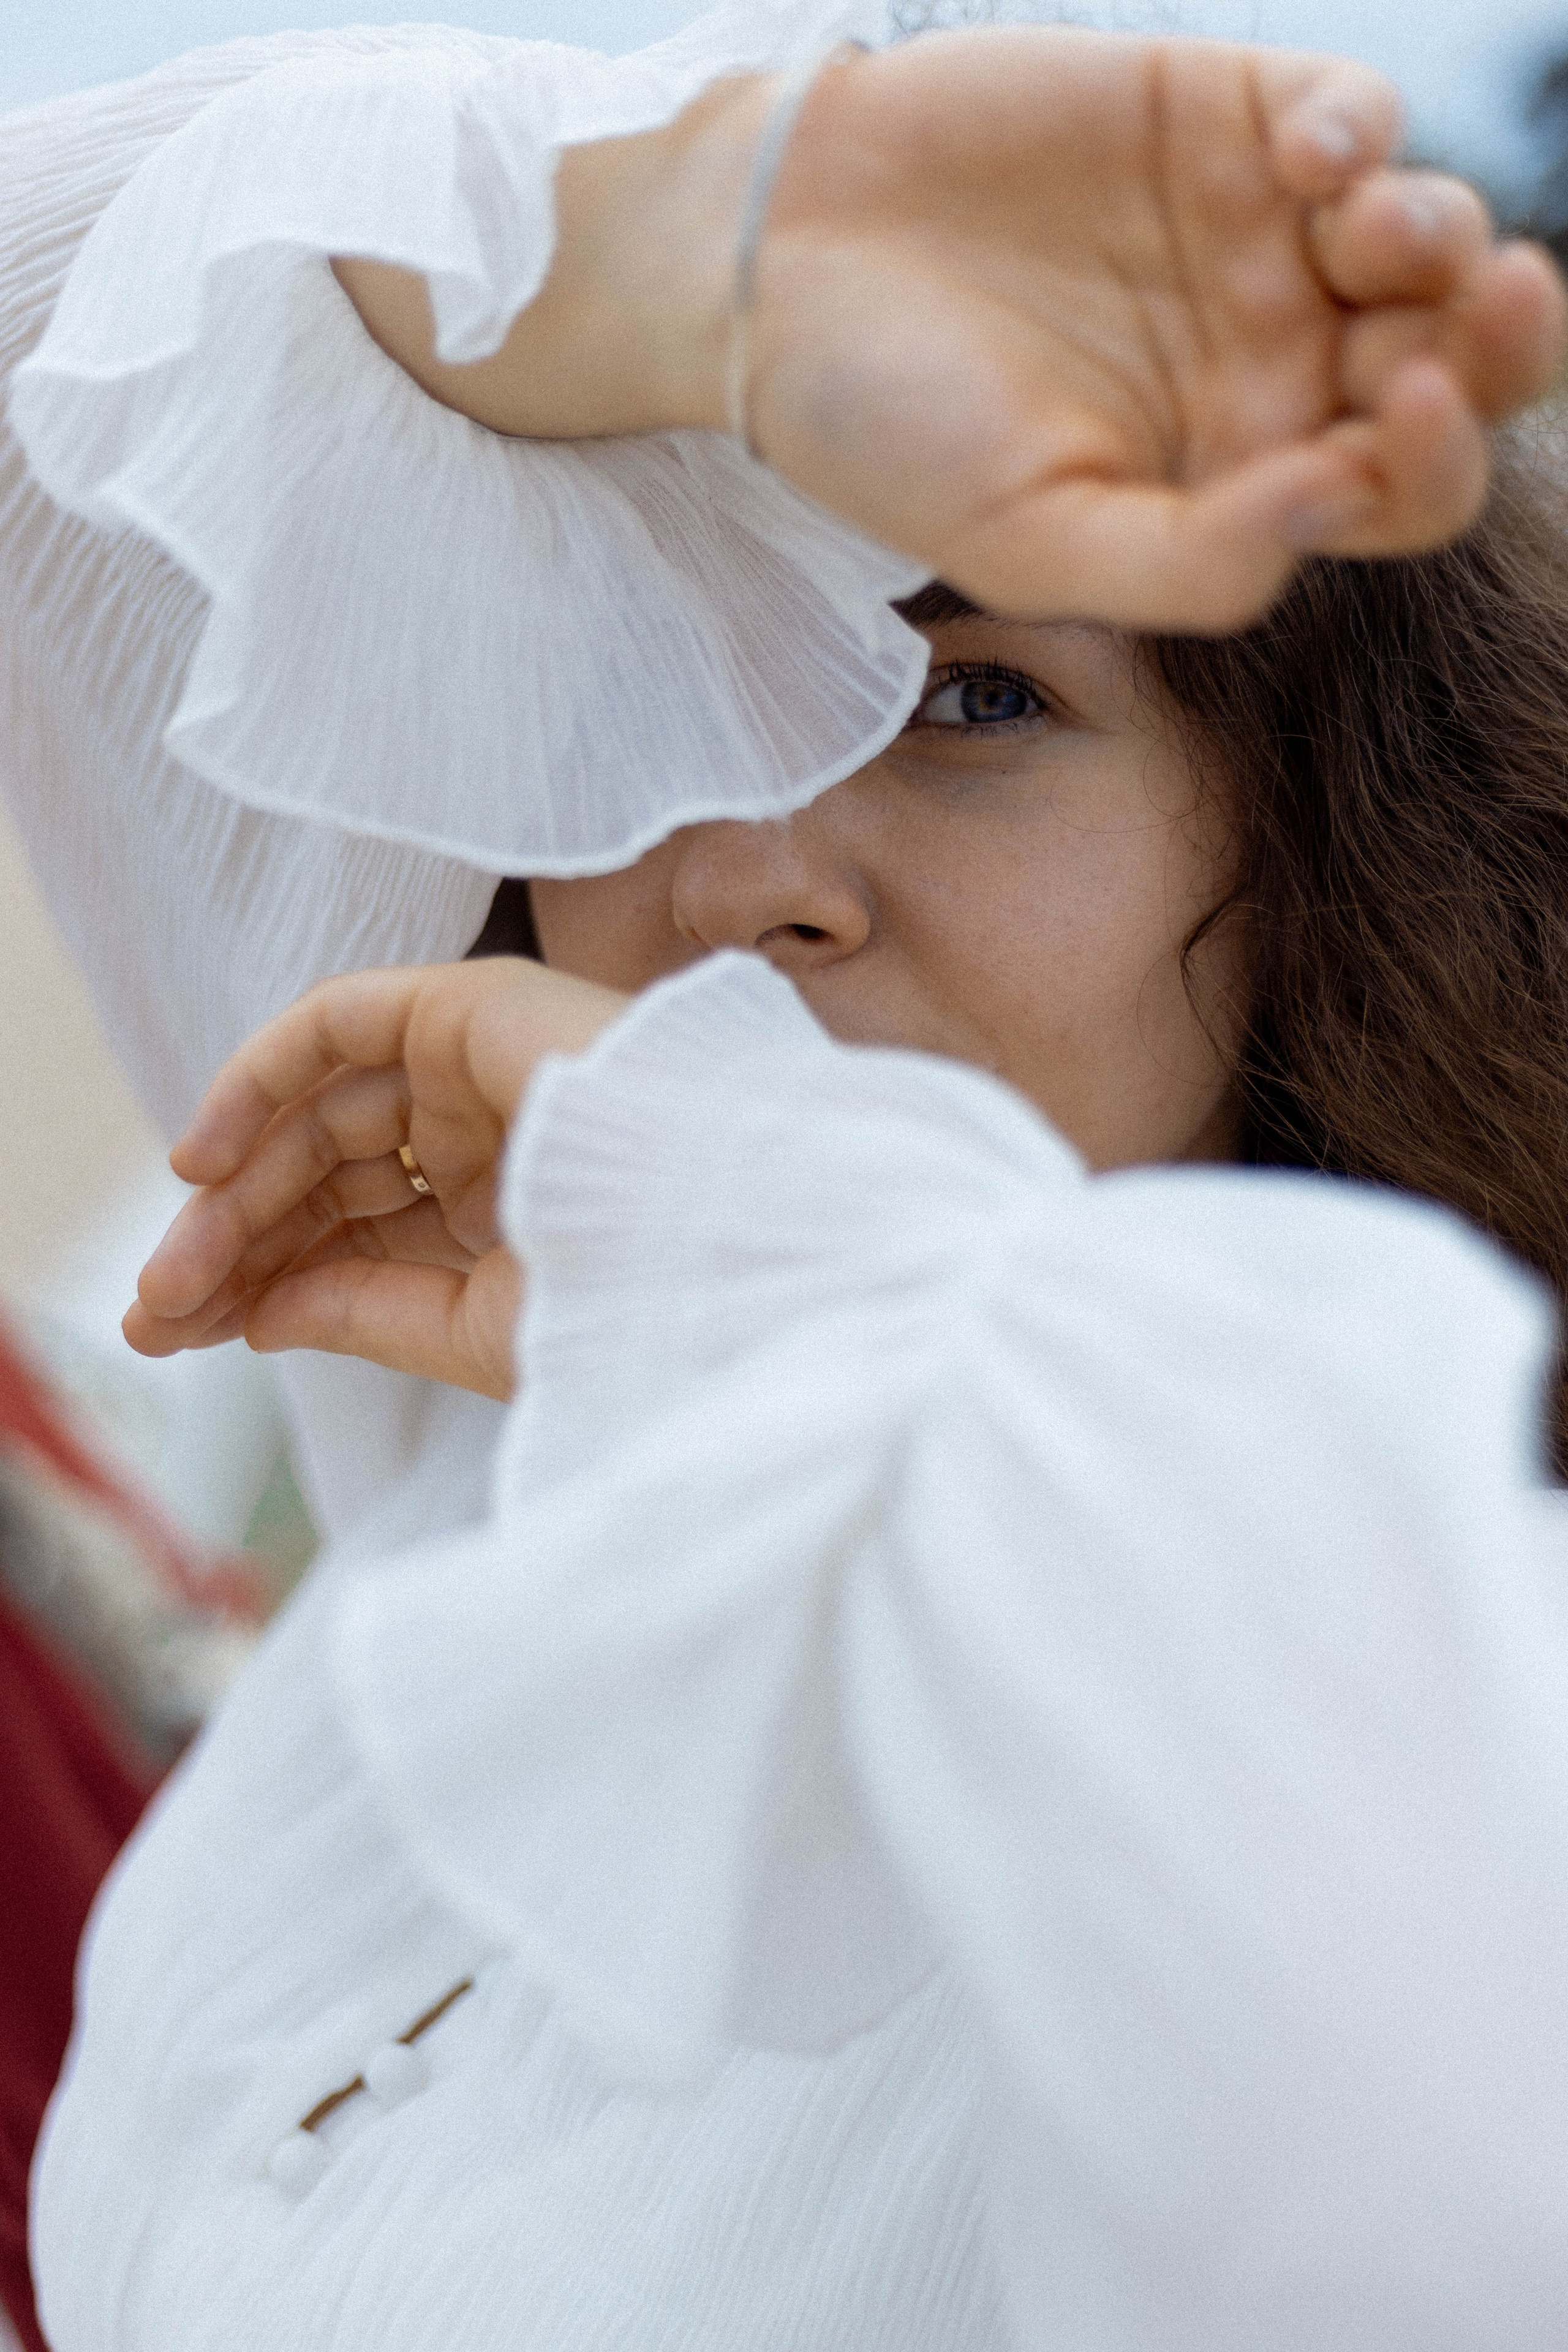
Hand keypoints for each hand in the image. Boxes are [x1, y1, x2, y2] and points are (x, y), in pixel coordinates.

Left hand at [125, 959, 626, 1398]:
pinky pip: (336, 1025)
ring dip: (236, 1187)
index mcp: (509, 1214)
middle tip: (156, 1314)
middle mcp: (490, 1134)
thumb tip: (258, 1316)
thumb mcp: (471, 1331)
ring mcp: (480, 1068)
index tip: (181, 1335)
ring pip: (319, 1115)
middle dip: (234, 1243)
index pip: (357, 1235)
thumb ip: (362, 1311)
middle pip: (325, 1178)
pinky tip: (201, 1161)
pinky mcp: (469, 1008)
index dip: (264, 1279)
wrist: (717, 1238)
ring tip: (176, 1269)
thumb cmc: (629, 1301)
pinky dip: (258, 1077)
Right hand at [339, 29, 1565, 632]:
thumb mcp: (1028, 545)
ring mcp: (1257, 241)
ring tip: (1372, 233)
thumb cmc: (886, 430)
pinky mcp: (1223, 118)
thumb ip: (1190, 565)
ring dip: (1437, 233)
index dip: (1433, 466)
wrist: (772, 271)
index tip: (1394, 429)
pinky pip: (1347, 114)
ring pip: (1420, 237)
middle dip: (1499, 343)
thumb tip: (1341, 503)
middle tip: (1496, 306)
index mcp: (1238, 483)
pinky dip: (1356, 126)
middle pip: (1452, 363)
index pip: (1397, 494)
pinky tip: (1304, 158)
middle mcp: (1272, 367)